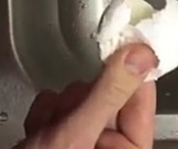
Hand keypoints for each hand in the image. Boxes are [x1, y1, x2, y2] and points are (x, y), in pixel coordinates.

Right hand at [14, 44, 157, 148]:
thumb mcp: (78, 134)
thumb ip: (109, 93)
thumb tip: (140, 56)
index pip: (142, 99)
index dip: (135, 70)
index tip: (132, 40)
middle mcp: (109, 148)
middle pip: (107, 94)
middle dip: (82, 100)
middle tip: (69, 115)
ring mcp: (83, 142)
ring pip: (78, 96)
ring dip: (58, 108)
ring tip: (46, 132)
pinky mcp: (58, 138)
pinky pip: (55, 105)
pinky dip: (42, 115)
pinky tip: (35, 133)